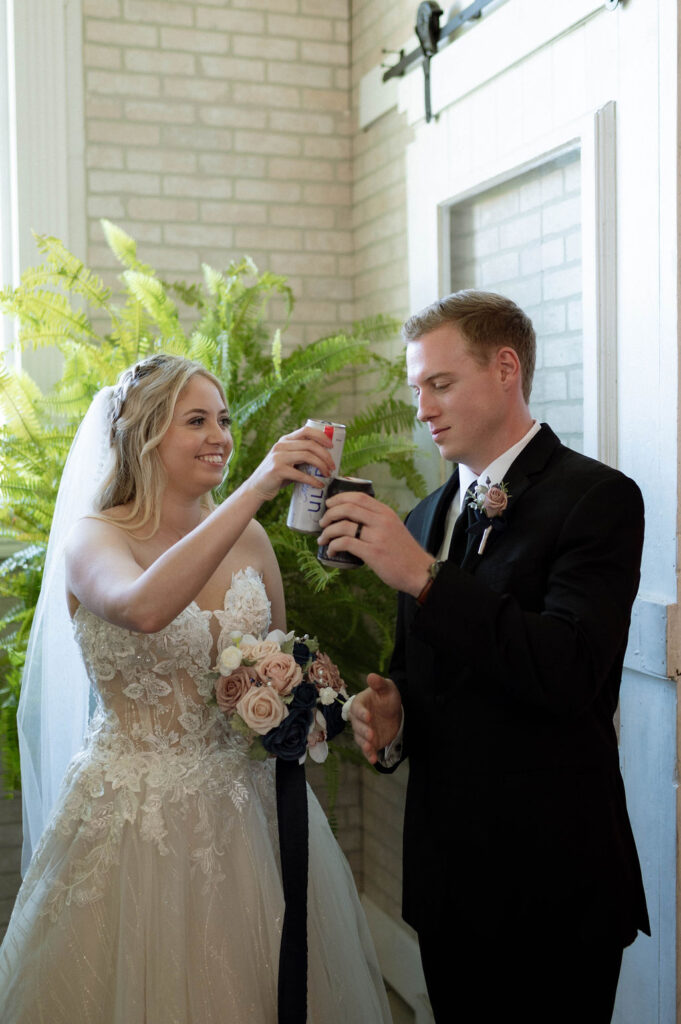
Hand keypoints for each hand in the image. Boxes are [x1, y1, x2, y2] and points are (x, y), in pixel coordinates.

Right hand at [247, 426, 335, 500]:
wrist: (257, 488)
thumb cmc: (277, 476)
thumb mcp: (289, 461)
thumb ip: (302, 457)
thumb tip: (326, 459)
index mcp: (285, 440)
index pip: (306, 430)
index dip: (322, 436)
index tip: (332, 446)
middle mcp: (281, 445)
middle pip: (310, 444)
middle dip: (326, 455)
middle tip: (333, 466)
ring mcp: (278, 457)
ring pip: (307, 456)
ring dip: (322, 465)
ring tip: (328, 474)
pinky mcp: (277, 470)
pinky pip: (301, 474)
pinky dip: (313, 480)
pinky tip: (319, 485)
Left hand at [318, 491, 432, 594]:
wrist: (419, 572)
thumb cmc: (404, 552)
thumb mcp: (394, 528)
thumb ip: (377, 521)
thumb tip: (352, 519)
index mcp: (386, 513)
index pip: (359, 497)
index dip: (339, 498)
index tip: (328, 505)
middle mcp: (382, 521)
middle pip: (348, 508)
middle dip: (329, 514)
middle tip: (322, 522)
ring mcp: (377, 537)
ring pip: (343, 526)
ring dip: (327, 531)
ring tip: (322, 538)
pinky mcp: (373, 553)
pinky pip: (345, 543)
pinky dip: (333, 545)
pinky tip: (331, 550)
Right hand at [349, 673, 402, 764]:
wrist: (393, 713)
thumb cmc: (387, 697)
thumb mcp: (387, 688)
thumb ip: (379, 683)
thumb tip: (371, 676)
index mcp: (359, 704)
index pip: (357, 709)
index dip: (362, 713)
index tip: (369, 716)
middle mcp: (358, 719)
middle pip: (357, 726)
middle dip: (363, 730)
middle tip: (371, 734)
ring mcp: (363, 731)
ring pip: (360, 739)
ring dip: (364, 744)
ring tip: (370, 748)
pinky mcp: (369, 742)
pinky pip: (367, 750)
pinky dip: (369, 755)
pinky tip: (373, 760)